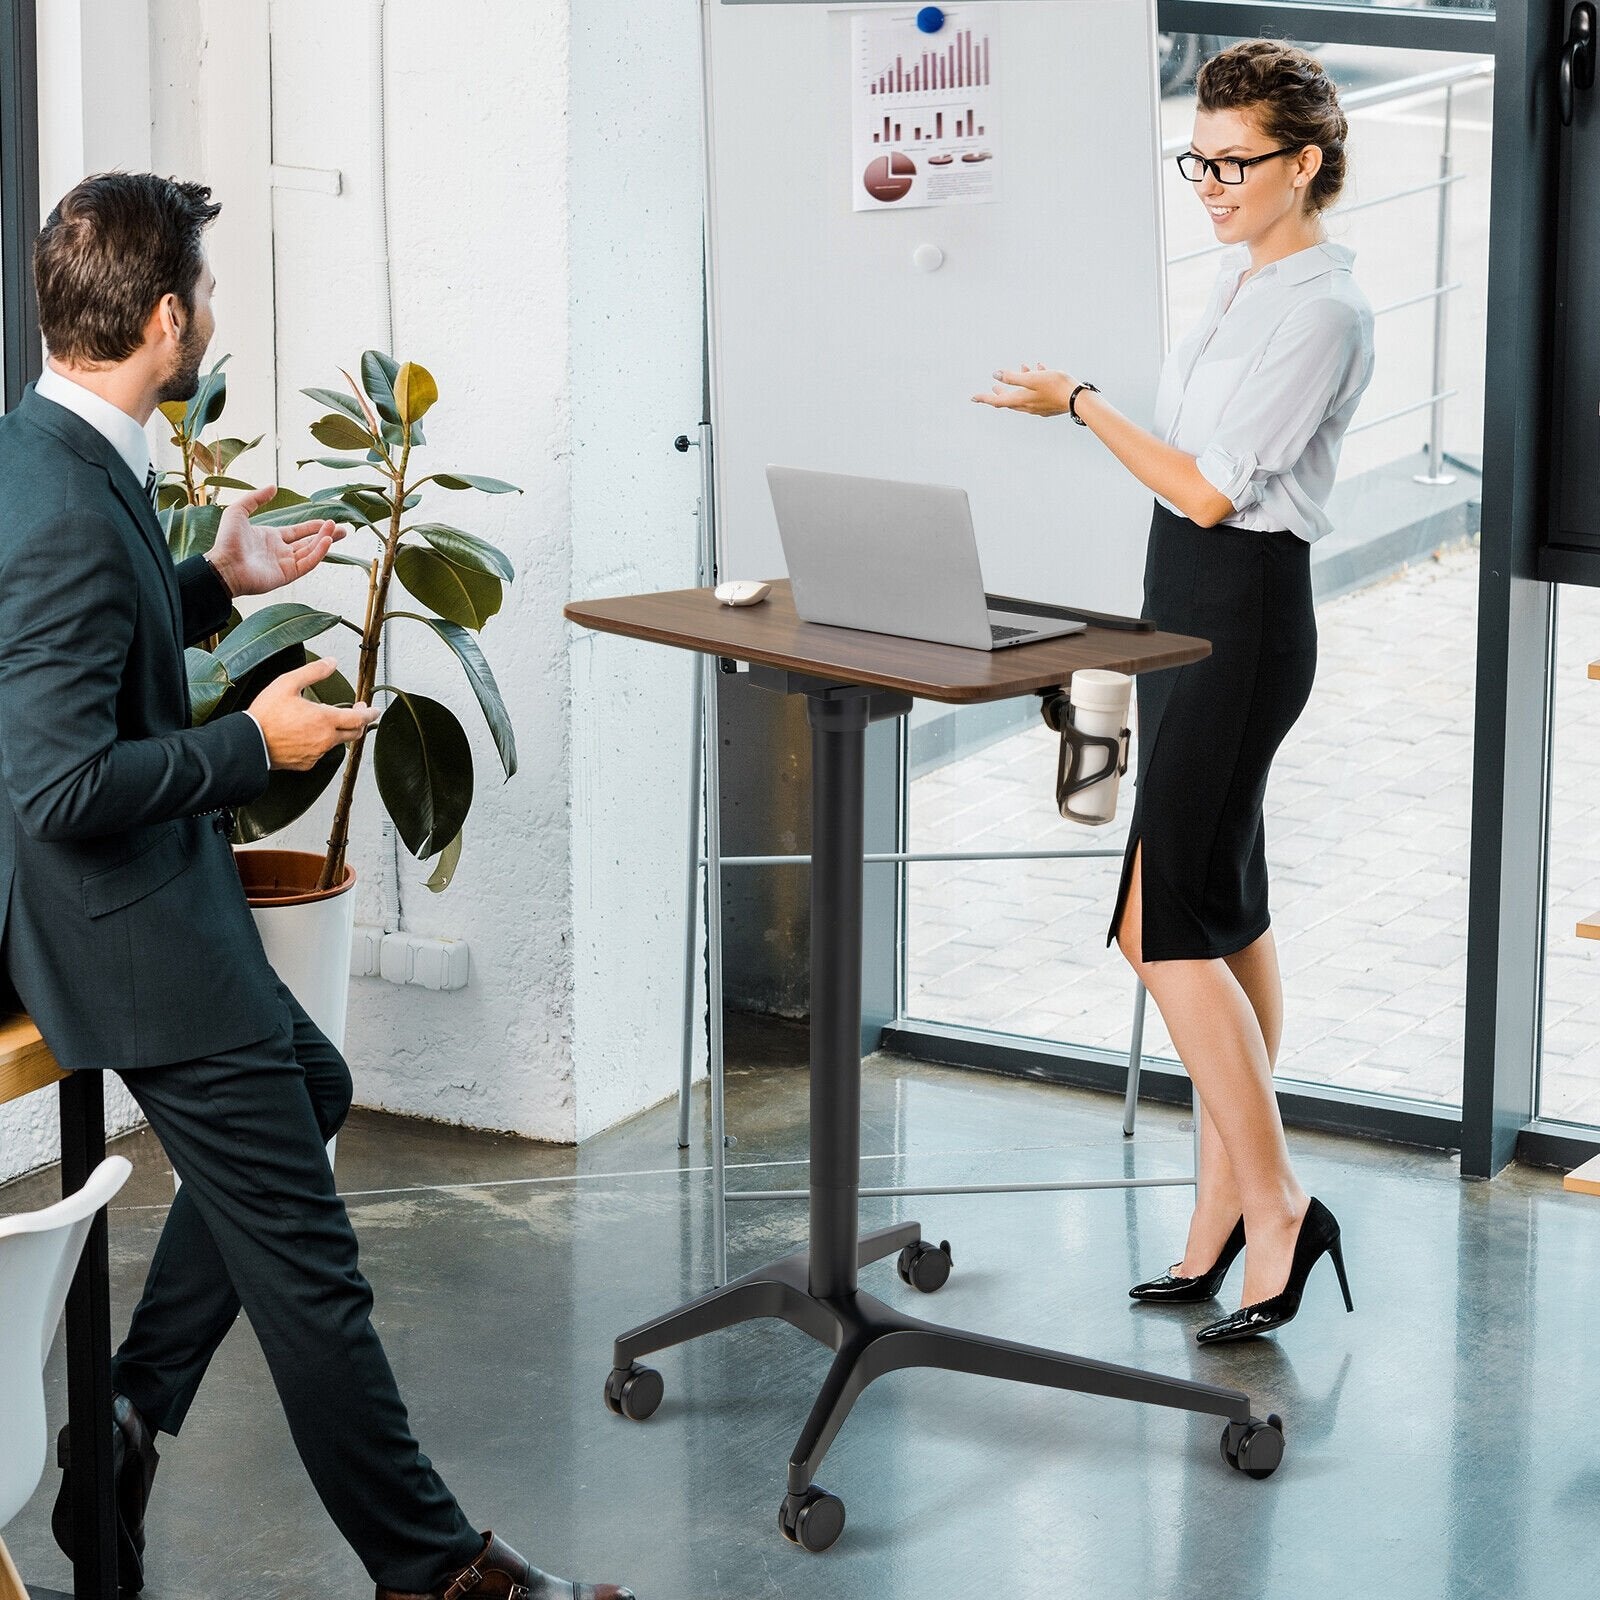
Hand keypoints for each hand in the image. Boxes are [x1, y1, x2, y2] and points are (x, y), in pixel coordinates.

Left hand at [207, 484, 345, 597]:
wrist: (224, 566)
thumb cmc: (227, 541)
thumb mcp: (238, 511)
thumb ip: (255, 498)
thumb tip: (273, 487)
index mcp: (271, 538)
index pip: (298, 532)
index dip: (313, 527)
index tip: (327, 521)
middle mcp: (281, 551)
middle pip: (309, 542)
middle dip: (326, 535)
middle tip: (343, 530)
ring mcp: (285, 564)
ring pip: (311, 551)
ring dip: (324, 541)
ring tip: (336, 531)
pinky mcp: (288, 575)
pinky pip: (307, 563)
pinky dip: (318, 553)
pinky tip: (326, 541)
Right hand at [250, 658, 379, 771]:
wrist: (249, 743)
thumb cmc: (265, 715)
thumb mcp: (288, 684)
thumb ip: (313, 672)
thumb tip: (331, 663)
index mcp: (325, 720)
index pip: (359, 718)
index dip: (370, 713)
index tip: (374, 709)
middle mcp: (325, 739)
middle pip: (354, 733)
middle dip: (359, 722)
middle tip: (356, 712)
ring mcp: (317, 753)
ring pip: (336, 743)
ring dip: (338, 732)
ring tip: (326, 721)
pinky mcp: (307, 763)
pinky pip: (320, 753)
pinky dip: (321, 743)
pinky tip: (309, 735)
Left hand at [971, 363, 1077, 416]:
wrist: (1078, 399)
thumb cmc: (1055, 386)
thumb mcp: (1032, 378)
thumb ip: (1013, 377)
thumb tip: (995, 375)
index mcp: (1021, 400)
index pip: (997, 401)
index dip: (984, 398)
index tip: (973, 398)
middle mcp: (1028, 406)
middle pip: (1009, 400)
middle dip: (1001, 392)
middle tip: (993, 387)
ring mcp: (1038, 407)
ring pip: (1024, 395)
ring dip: (1020, 383)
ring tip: (1021, 368)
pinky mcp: (1048, 405)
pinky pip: (1036, 393)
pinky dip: (1035, 382)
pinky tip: (1040, 369)